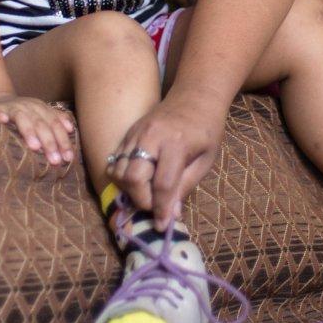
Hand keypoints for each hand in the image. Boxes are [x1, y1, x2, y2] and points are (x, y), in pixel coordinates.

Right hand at [0, 94, 74, 165]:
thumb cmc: (23, 113)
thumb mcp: (40, 114)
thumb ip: (55, 120)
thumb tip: (70, 129)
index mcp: (42, 109)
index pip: (55, 125)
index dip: (63, 141)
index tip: (68, 158)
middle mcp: (30, 107)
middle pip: (42, 124)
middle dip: (50, 143)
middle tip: (54, 160)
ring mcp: (13, 107)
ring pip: (23, 118)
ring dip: (29, 132)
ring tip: (35, 147)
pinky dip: (1, 115)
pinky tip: (3, 120)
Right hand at [107, 92, 224, 224]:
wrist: (195, 97)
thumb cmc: (206, 130)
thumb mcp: (205, 160)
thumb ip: (185, 186)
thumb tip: (170, 215)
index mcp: (176, 143)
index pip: (163, 184)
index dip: (161, 209)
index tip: (162, 226)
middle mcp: (151, 137)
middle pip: (133, 177)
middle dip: (141, 199)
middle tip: (155, 206)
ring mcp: (136, 133)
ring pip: (119, 170)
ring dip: (130, 189)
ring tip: (147, 194)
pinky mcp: (128, 133)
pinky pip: (115, 160)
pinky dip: (122, 176)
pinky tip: (138, 180)